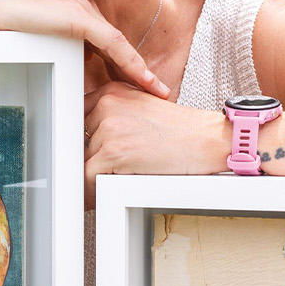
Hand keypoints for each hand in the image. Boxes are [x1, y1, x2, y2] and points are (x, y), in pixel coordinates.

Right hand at [0, 0, 169, 97]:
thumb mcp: (31, 36)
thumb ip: (51, 44)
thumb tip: (62, 63)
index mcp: (72, 11)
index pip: (104, 43)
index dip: (121, 64)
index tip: (133, 84)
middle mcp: (83, 8)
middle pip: (117, 46)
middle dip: (135, 70)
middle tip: (155, 92)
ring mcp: (83, 10)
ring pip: (120, 47)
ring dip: (139, 71)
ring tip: (156, 91)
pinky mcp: (79, 18)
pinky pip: (114, 45)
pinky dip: (132, 63)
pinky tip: (144, 80)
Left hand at [84, 81, 223, 204]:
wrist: (206, 139)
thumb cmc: (180, 129)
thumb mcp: (142, 107)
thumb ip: (115, 114)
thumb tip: (90, 136)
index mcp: (112, 92)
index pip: (79, 116)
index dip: (82, 138)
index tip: (82, 152)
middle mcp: (107, 105)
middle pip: (79, 139)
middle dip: (89, 157)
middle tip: (99, 172)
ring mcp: (109, 128)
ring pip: (83, 159)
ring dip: (94, 174)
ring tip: (111, 181)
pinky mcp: (113, 151)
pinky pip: (87, 176)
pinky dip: (91, 189)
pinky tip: (100, 193)